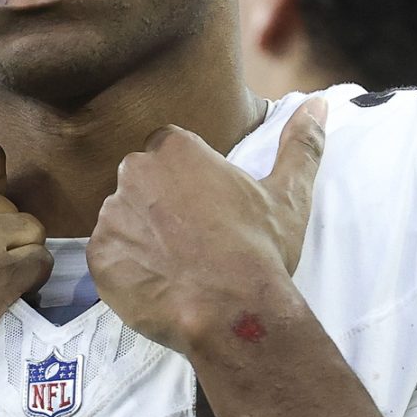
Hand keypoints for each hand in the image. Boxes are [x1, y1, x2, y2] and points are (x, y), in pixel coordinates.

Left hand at [88, 98, 327, 353]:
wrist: (230, 311)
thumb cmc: (260, 249)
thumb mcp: (288, 195)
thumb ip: (300, 145)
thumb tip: (319, 105)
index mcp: (175, 149)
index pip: (168, 150)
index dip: (186, 179)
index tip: (205, 206)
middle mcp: (134, 173)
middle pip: (141, 182)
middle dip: (160, 205)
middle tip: (192, 239)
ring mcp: (111, 215)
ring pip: (123, 218)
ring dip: (141, 236)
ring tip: (176, 266)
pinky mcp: (97, 256)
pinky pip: (108, 255)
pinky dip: (126, 268)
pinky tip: (157, 284)